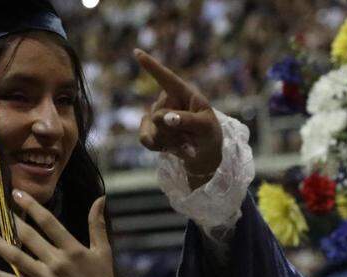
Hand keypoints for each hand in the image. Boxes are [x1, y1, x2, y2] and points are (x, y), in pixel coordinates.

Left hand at [0, 190, 137, 276]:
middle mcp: (57, 262)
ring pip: (16, 257)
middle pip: (28, 237)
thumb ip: (97, 225)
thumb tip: (100, 198)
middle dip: (10, 220)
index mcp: (73, 250)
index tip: (17, 193)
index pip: (49, 222)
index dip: (32, 206)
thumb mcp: (103, 252)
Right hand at [134, 49, 222, 187]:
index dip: (152, 66)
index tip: (137, 52)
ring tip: (185, 142)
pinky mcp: (150, 130)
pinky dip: (159, 147)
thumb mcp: (206, 128)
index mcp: (185, 93)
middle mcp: (168, 101)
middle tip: (192, 137)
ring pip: (154, 130)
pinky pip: (146, 139)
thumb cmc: (209, 135)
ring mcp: (157, 115)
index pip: (166, 78)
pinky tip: (169, 148)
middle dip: (174, 131)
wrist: (204, 155)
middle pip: (159, 115)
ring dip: (171, 141)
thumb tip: (160, 117)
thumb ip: (186, 120)